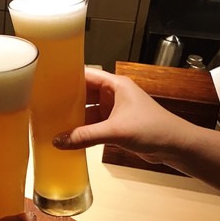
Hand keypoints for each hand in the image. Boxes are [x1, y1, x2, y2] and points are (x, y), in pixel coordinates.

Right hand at [53, 67, 187, 162]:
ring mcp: (114, 110)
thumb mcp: (116, 131)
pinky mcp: (115, 125)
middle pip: (84, 92)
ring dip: (74, 116)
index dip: (67, 77)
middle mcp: (113, 94)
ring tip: (52, 121)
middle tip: (44, 105)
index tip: (47, 82)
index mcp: (116, 85)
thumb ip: (86, 136)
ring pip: (87, 109)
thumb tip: (58, 141)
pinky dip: (82, 129)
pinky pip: (93, 124)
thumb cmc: (153, 129)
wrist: (176, 146)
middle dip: (66, 99)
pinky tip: (68, 135)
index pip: (85, 74)